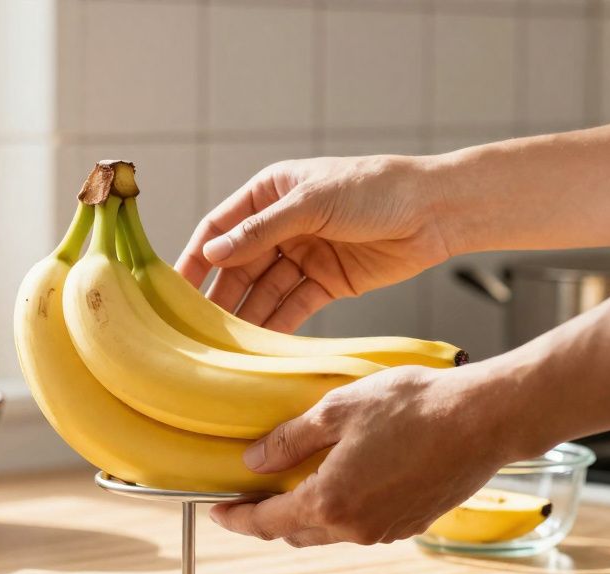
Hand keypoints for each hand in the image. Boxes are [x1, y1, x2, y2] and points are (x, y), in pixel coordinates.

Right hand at [177, 155, 454, 333]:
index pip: (220, 229)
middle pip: (239, 266)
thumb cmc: (376, 189)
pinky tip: (259, 348)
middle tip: (196, 332)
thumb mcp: (313, 204)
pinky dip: (277, 326)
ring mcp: (303, 255)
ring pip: (264, 291)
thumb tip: (213, 252)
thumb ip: (262, 230)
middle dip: (219, 296)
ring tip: (223, 348)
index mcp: (270, 193)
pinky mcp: (327, 282)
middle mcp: (281, 225)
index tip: (172, 290)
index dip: (196, 258)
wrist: (437, 210)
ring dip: (246, 317)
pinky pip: (293, 307)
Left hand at [208, 364, 534, 546]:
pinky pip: (361, 526)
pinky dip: (341, 511)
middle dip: (266, 518)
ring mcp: (386, 531)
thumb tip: (254, 459)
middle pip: (294, 533)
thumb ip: (290, 439)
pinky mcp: (411, 524)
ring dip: (305, 514)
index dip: (236, 518)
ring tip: (292, 484)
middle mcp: (356, 528)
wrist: (483, 419)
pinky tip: (342, 481)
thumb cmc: (415, 407)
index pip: (266, 522)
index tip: (216, 510)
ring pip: (329, 532)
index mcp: (330, 502)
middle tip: (248, 495)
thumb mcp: (339, 410)